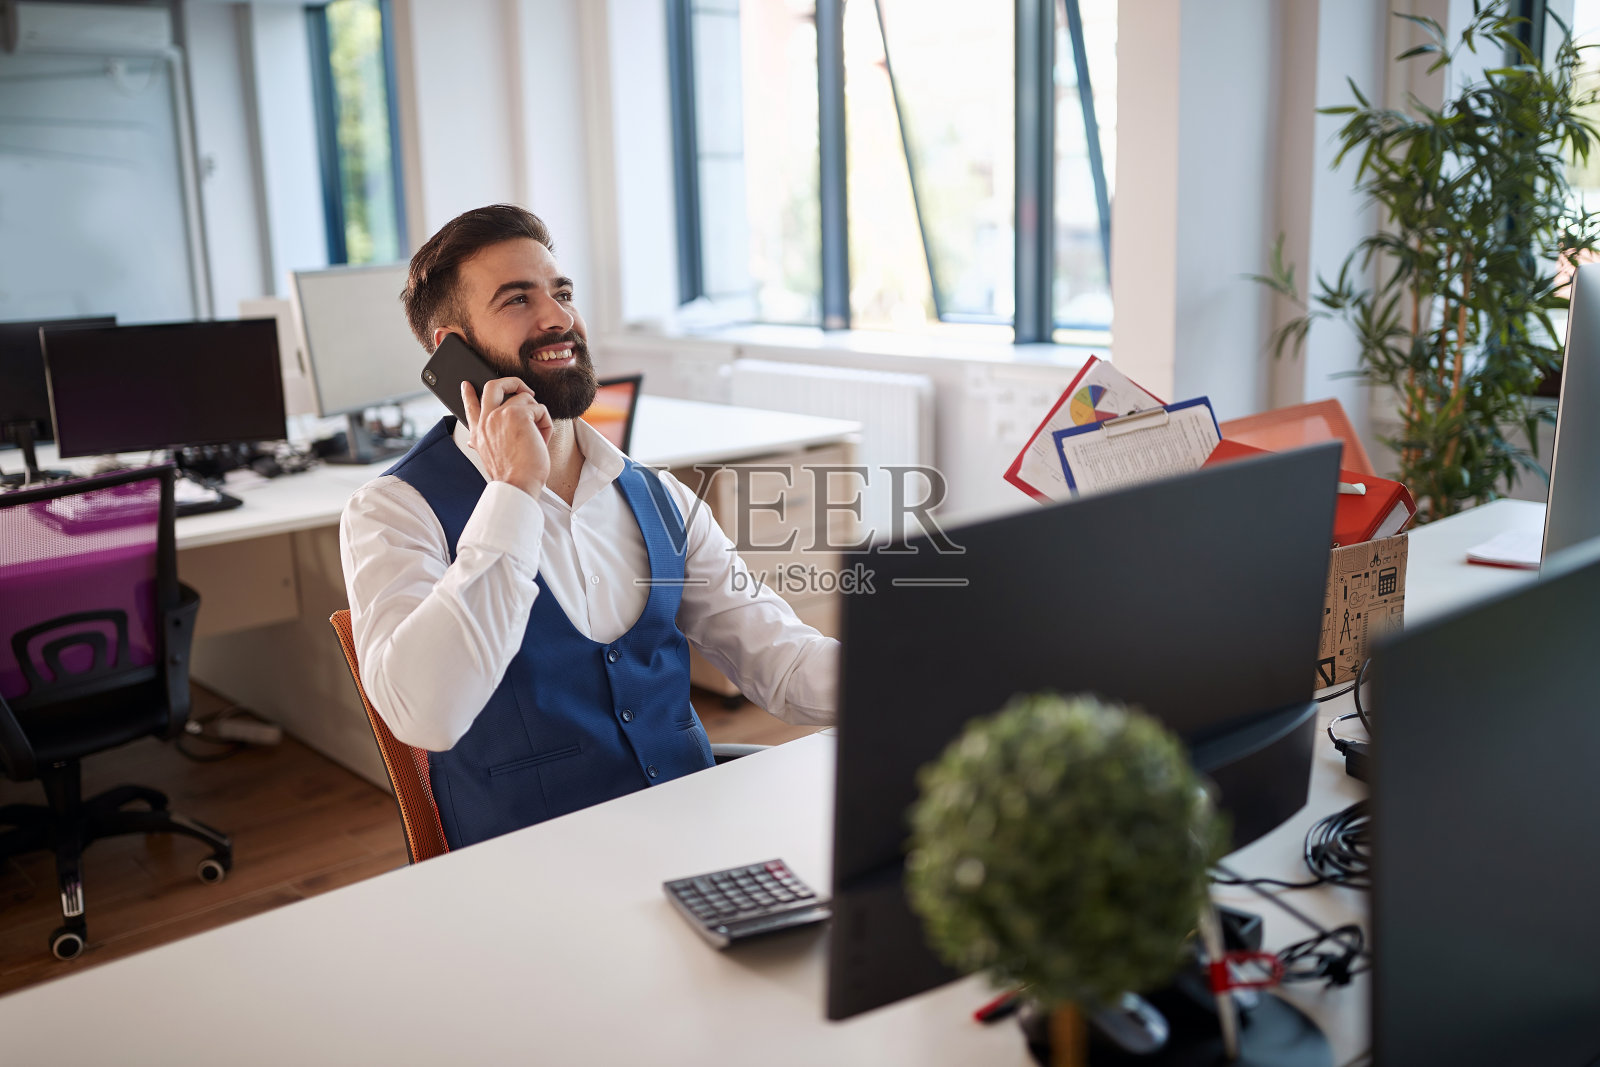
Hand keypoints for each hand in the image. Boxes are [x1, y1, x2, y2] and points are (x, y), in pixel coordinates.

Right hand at [462, 377, 552, 496]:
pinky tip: (542, 440)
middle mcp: (486, 421)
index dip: (468, 394)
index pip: (470, 407)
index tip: (466, 385)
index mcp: (479, 433)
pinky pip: (540, 409)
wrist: (517, 485)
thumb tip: (473, 442)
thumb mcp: (491, 458)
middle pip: (493, 386)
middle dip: (512, 382)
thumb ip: (484, 443)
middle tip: (525, 388)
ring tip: (538, 437)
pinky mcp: (518, 414)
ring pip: (526, 398)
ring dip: (538, 416)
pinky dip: (546, 425)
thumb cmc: (512, 476)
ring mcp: (500, 414)